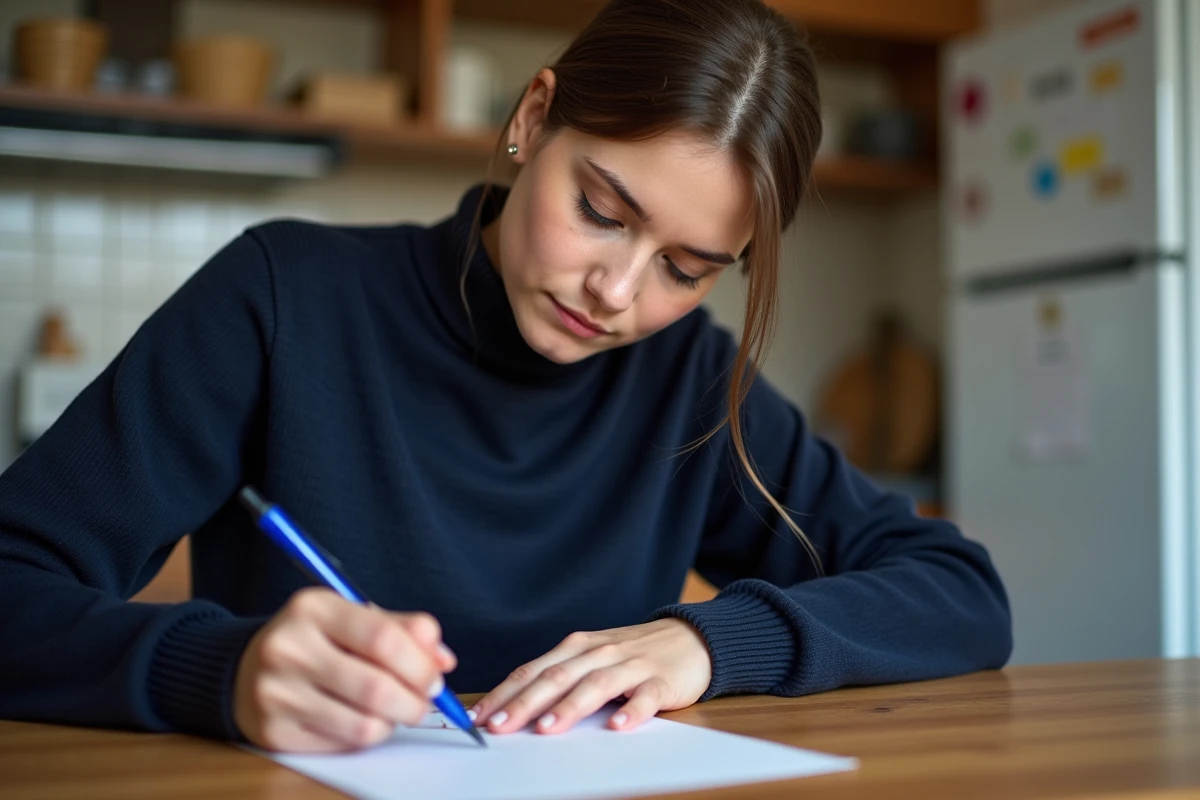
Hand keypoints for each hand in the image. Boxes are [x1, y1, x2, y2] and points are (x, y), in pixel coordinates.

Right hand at [233, 587, 456, 752]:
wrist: (246, 668)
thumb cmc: (315, 639)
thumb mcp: (352, 616)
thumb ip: (401, 629)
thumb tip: (443, 658)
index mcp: (313, 608)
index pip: (383, 639)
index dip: (420, 663)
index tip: (437, 674)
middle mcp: (288, 648)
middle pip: (375, 687)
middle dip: (415, 700)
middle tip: (426, 701)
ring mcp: (277, 693)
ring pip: (363, 724)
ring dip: (393, 721)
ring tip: (395, 709)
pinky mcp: (275, 732)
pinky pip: (343, 744)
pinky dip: (367, 734)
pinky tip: (363, 718)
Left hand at [470, 618, 712, 735]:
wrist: (692, 637)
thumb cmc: (634, 654)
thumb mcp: (592, 657)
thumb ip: (560, 677)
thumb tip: (514, 707)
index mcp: (576, 647)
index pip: (533, 671)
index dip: (505, 693)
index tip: (480, 716)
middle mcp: (599, 652)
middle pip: (557, 677)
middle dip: (525, 703)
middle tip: (501, 727)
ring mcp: (630, 665)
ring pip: (595, 684)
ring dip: (570, 707)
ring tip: (548, 728)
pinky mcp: (661, 680)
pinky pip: (645, 696)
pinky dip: (631, 710)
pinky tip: (618, 726)